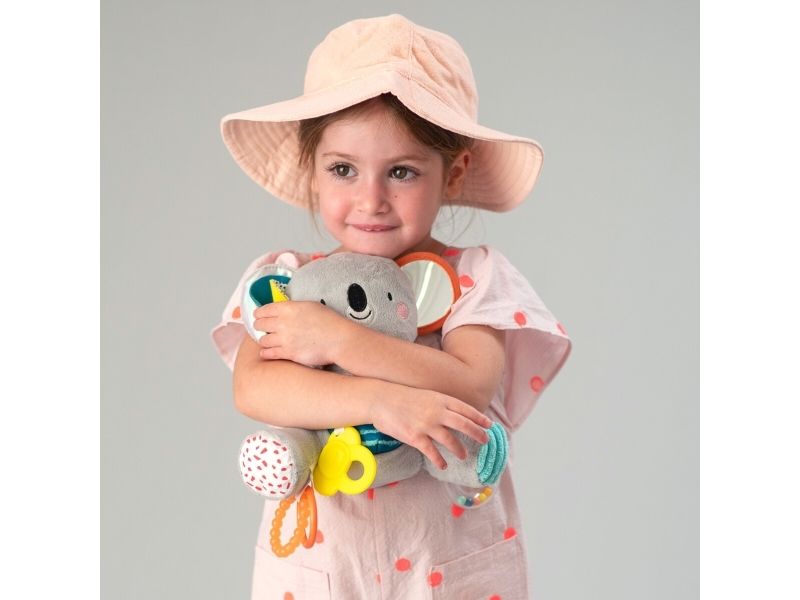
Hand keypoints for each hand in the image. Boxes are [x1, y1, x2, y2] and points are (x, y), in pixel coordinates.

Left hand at [253, 301, 350, 366]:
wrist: (338, 339)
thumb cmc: (329, 321)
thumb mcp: (310, 305)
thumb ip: (293, 307)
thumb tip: (283, 310)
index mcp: (288, 308)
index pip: (264, 309)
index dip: (259, 313)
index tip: (258, 315)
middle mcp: (282, 323)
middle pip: (259, 324)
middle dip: (259, 326)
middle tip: (262, 328)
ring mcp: (284, 339)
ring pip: (262, 340)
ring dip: (264, 340)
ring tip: (268, 341)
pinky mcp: (287, 353)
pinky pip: (268, 353)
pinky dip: (266, 352)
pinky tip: (268, 352)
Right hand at [369, 385, 492, 469]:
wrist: (381, 399)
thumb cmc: (402, 397)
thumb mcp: (426, 395)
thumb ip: (441, 404)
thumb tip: (455, 415)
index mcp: (441, 399)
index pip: (466, 409)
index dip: (479, 418)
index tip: (489, 425)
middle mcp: (437, 412)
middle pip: (464, 425)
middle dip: (477, 434)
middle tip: (485, 441)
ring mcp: (426, 425)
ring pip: (450, 440)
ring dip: (459, 449)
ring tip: (464, 456)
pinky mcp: (415, 437)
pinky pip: (432, 452)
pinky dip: (439, 460)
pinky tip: (443, 466)